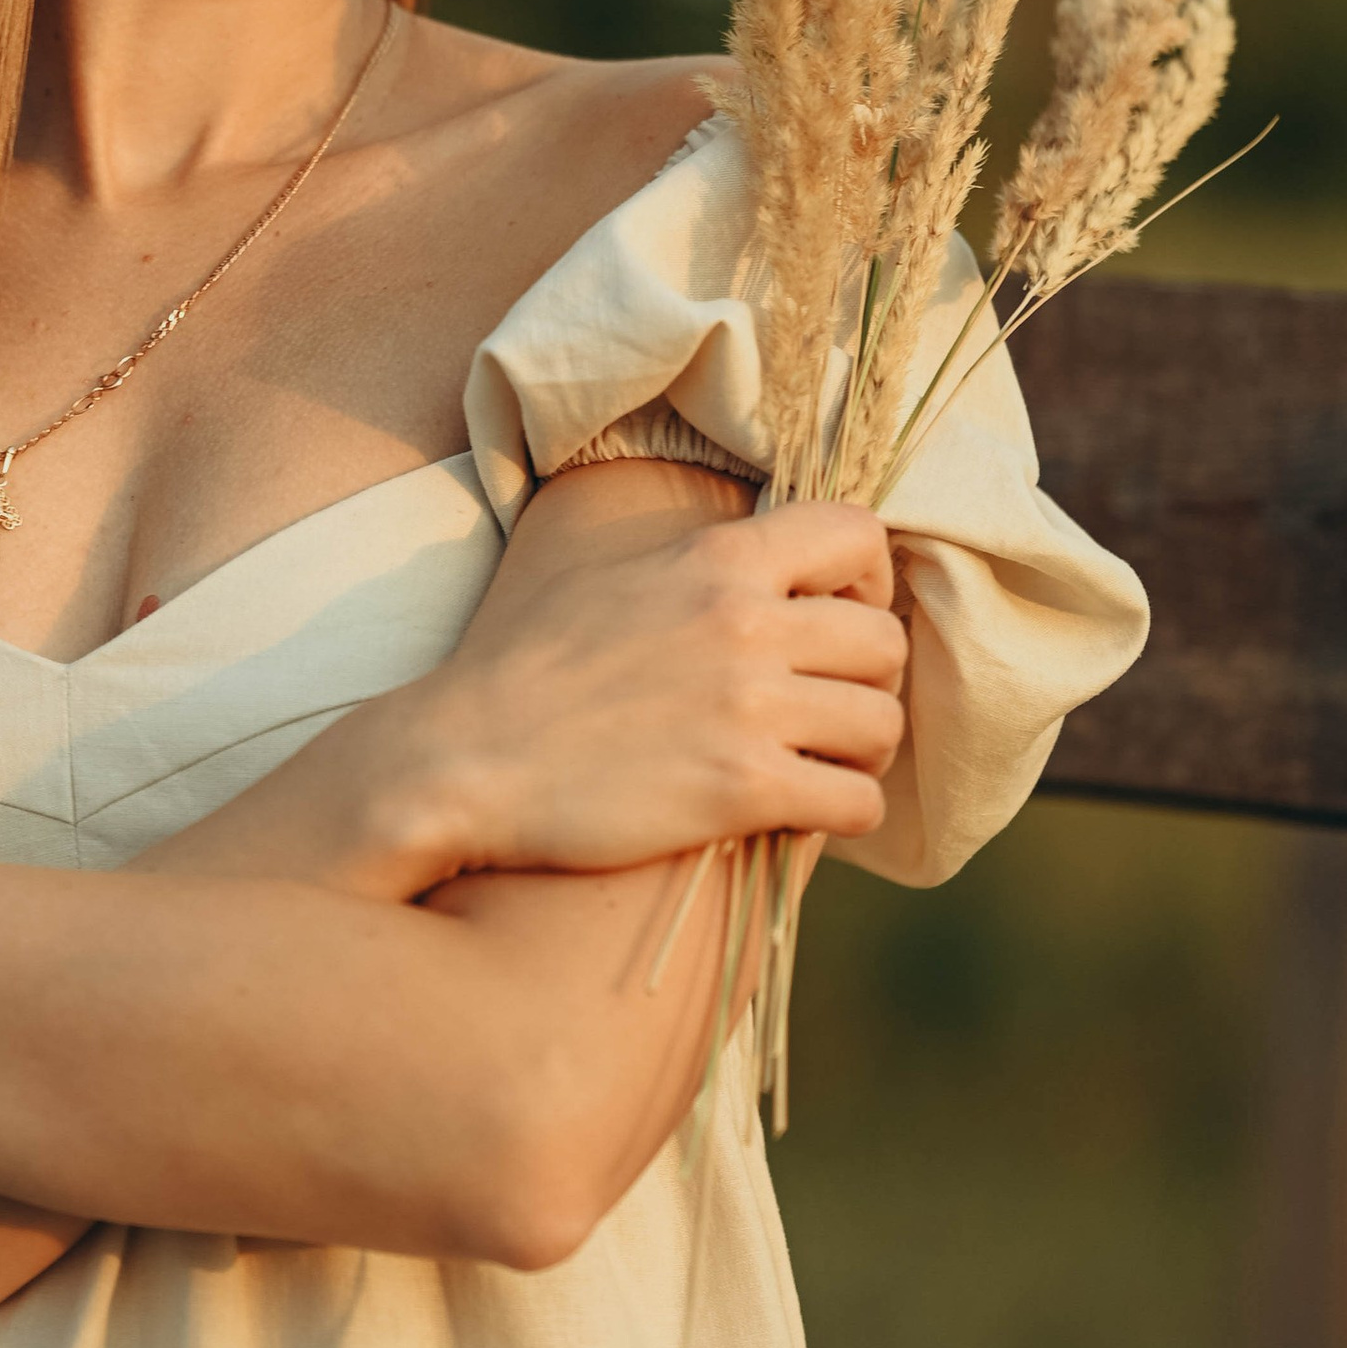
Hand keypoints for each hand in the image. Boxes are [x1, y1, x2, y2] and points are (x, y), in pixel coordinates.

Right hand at [353, 494, 909, 892]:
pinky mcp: (742, 790)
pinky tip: (799, 812)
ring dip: (860, 754)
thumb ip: (695, 563)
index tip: (837, 618)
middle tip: (826, 710)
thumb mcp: (610, 576)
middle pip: (884, 643)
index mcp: (716, 560)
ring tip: (818, 765)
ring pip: (881, 727)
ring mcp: (747, 707)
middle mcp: (744, 623)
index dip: (868, 581)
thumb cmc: (523, 667)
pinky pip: (856, 803)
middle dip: (867, 682)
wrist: (462, 756)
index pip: (859, 534)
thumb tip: (754, 555)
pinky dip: (843, 813)